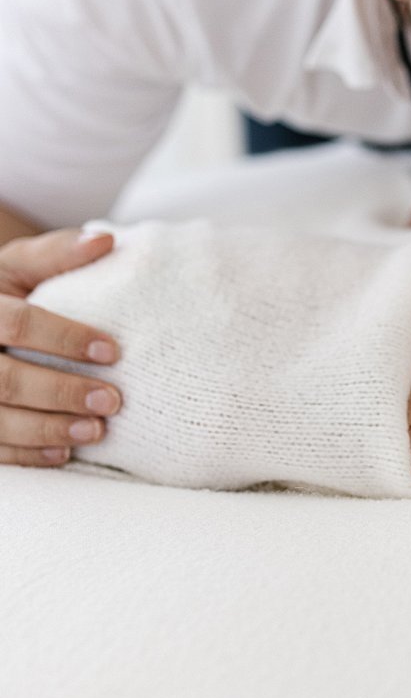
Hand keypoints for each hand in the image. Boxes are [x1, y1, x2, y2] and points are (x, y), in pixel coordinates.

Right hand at [0, 228, 120, 465]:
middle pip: (7, 380)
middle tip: (112, 400)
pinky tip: (64, 453)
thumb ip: (57, 252)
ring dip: (49, 430)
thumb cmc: (2, 290)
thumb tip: (105, 241)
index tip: (112, 351)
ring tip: (96, 430)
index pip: (18, 323)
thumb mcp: (18, 265)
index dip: (65, 338)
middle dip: (62, 393)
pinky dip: (27, 455)